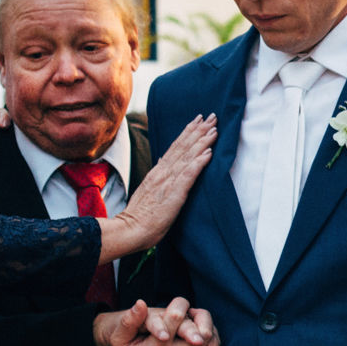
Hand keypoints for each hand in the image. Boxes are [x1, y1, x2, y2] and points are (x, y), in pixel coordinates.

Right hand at [99, 298, 221, 345]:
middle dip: (201, 320)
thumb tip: (140, 303)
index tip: (180, 304)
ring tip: (197, 330)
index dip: (181, 305)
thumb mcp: (120, 343)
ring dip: (206, 335)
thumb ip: (129, 322)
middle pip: (202, 334)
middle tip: (195, 316)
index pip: (176, 318)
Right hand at [101, 115, 215, 263]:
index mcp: (158, 171)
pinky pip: (189, 175)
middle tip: (212, 116)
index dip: (188, 132)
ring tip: (214, 129)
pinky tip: (208, 153)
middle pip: (184, 146)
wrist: (131, 229)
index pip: (176, 147)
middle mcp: (163, 172)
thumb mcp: (148, 189)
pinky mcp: (174, 193)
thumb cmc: (142, 215)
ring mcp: (168, 181)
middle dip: (199, 130)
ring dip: (202, 141)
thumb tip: (162, 160)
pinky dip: (199, 163)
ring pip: (188, 156)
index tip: (199, 120)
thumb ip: (157, 174)